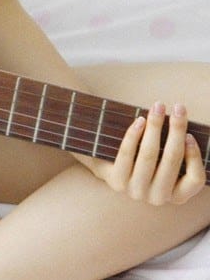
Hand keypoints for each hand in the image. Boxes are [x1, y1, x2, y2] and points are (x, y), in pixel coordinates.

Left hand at [78, 102, 205, 205]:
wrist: (108, 167)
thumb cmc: (145, 160)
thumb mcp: (165, 162)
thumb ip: (177, 151)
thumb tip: (186, 124)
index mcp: (177, 196)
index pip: (196, 179)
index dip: (195, 156)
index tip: (190, 134)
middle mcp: (158, 197)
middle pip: (172, 160)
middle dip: (176, 130)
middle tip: (178, 108)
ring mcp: (136, 191)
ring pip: (150, 155)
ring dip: (155, 127)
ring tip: (158, 107)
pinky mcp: (117, 182)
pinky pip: (127, 154)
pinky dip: (134, 135)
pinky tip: (139, 120)